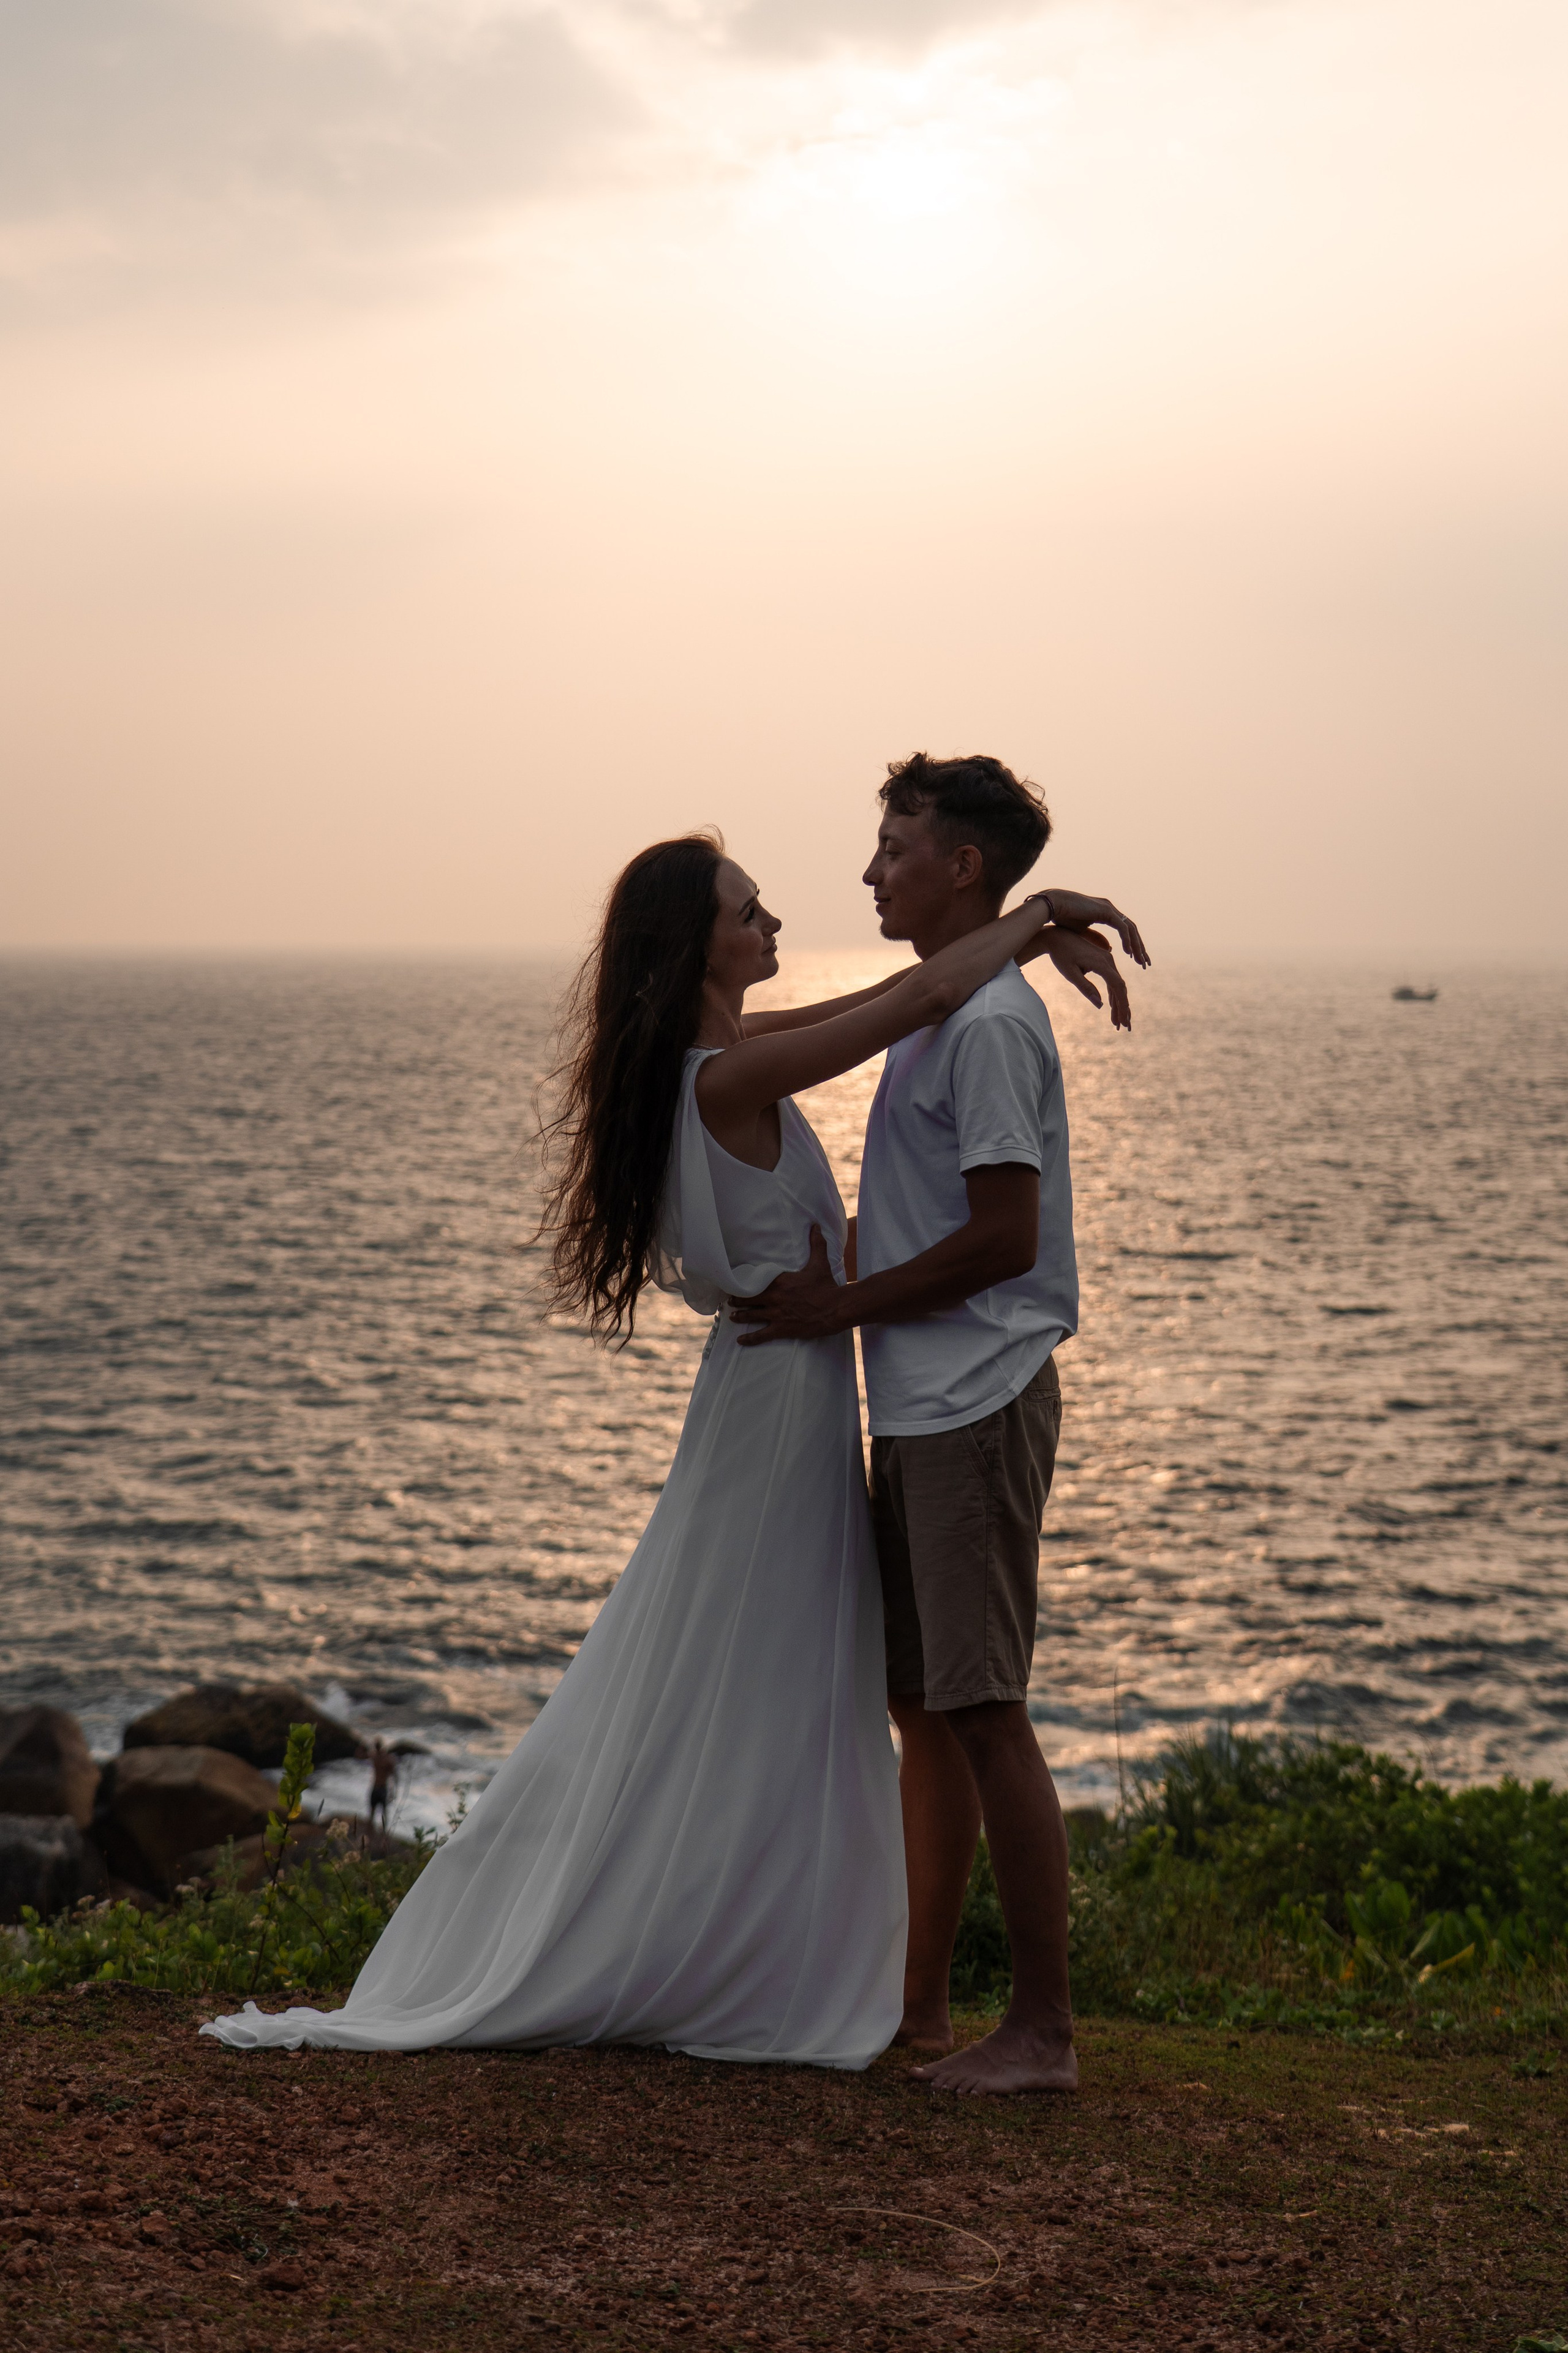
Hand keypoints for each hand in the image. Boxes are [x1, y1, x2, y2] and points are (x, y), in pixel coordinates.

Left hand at [730, 1226, 845, 1345]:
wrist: (835, 1307)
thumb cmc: (827, 1286)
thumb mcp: (820, 1263)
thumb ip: (816, 1244)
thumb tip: (816, 1226)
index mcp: (780, 1281)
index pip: (756, 1281)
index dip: (744, 1283)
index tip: (735, 1283)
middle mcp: (775, 1297)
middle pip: (749, 1298)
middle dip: (737, 1299)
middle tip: (728, 1301)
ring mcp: (777, 1314)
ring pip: (751, 1315)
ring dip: (739, 1316)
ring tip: (731, 1316)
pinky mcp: (782, 1329)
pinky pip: (761, 1335)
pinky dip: (749, 1338)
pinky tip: (740, 1341)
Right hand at [1035, 891, 1149, 968]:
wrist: (1052, 907)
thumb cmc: (1063, 919)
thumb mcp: (1083, 933)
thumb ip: (1096, 939)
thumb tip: (1109, 948)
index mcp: (1106, 914)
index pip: (1126, 930)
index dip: (1132, 945)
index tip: (1137, 959)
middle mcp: (1110, 910)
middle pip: (1132, 930)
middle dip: (1139, 948)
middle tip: (1145, 964)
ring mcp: (1109, 908)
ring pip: (1130, 929)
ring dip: (1137, 946)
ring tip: (1140, 961)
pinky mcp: (1105, 910)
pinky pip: (1122, 927)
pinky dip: (1127, 940)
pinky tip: (1128, 953)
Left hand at [1045, 927, 1132, 1030]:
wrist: (1057, 937)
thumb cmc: (1061, 956)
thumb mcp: (1070, 973)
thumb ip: (1085, 988)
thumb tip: (1100, 1005)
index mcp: (1101, 963)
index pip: (1118, 987)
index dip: (1122, 1005)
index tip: (1123, 1021)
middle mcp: (1108, 960)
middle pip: (1120, 988)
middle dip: (1123, 1008)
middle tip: (1125, 1027)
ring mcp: (1107, 960)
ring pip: (1117, 985)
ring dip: (1118, 1004)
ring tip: (1117, 1022)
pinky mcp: (1104, 962)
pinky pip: (1111, 980)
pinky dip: (1113, 995)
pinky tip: (1112, 1007)